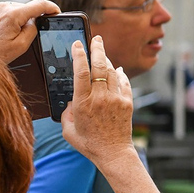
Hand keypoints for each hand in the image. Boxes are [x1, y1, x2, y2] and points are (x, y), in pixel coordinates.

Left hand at [0, 0, 59, 63]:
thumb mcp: (22, 45)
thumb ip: (33, 29)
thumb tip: (36, 19)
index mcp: (13, 15)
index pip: (39, 5)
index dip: (50, 7)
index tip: (56, 11)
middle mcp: (2, 7)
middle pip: (24, 8)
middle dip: (27, 18)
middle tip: (20, 34)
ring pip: (11, 9)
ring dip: (14, 18)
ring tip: (6, 34)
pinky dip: (2, 18)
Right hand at [61, 36, 134, 165]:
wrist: (113, 153)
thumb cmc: (89, 144)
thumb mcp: (68, 130)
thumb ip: (66, 112)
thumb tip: (71, 100)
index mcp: (83, 103)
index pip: (80, 71)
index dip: (79, 54)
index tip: (77, 44)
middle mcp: (100, 97)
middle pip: (99, 65)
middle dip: (97, 48)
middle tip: (96, 39)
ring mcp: (115, 99)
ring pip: (112, 71)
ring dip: (107, 60)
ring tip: (102, 54)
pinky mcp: (127, 102)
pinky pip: (123, 82)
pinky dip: (120, 74)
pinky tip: (117, 70)